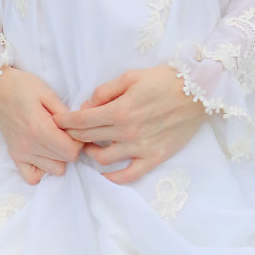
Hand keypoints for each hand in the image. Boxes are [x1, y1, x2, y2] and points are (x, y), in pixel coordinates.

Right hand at [0, 67, 80, 184]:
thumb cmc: (23, 86)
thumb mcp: (48, 94)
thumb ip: (65, 114)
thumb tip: (78, 129)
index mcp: (40, 129)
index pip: (71, 152)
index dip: (79, 141)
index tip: (74, 129)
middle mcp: (29, 145)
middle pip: (65, 161)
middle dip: (71, 147)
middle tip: (65, 131)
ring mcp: (21, 153)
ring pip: (54, 170)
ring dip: (59, 157)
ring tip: (54, 140)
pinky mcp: (14, 155)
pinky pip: (32, 177)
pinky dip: (41, 169)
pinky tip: (44, 153)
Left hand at [55, 65, 204, 184]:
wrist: (199, 91)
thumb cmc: (164, 79)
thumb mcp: (131, 77)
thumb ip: (105, 91)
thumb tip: (86, 106)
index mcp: (119, 110)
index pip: (81, 121)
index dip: (64, 123)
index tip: (55, 123)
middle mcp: (127, 132)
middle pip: (88, 139)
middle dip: (73, 136)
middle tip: (67, 133)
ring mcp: (140, 147)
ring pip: (103, 158)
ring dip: (91, 153)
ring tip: (89, 146)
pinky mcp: (154, 157)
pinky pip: (129, 175)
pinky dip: (114, 177)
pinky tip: (105, 172)